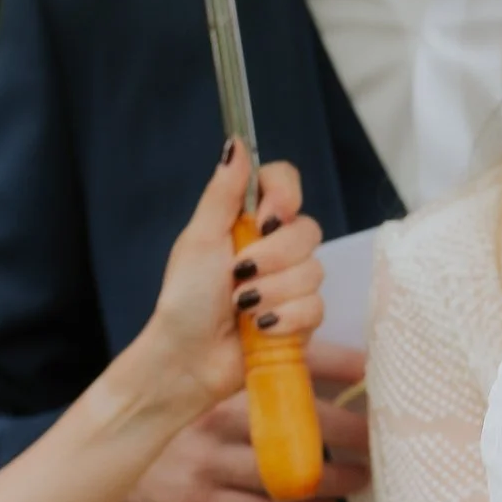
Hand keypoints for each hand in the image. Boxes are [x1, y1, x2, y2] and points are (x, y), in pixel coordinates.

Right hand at [118, 341, 369, 501]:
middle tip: (388, 438)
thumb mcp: (220, 375)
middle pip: (302, 422)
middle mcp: (215, 412)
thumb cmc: (189, 410)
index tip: (386, 378)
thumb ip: (272, 365)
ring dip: (336, 478)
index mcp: (225, 371)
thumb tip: (354, 365)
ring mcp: (206, 460)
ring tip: (364, 477)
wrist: (120, 452)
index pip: (300, 361)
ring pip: (287, 474)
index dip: (349, 369)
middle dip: (354, 432)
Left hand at [127, 150, 325, 445]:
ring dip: (273, 293)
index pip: (286, 183)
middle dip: (273, 256)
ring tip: (241, 309)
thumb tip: (236, 142)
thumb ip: (223, 192)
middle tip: (239, 273)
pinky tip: (260, 330)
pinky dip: (285, 320)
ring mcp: (290, 284)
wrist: (187, 359)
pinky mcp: (300, 320)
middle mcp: (274, 248)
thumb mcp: (200, 239)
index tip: (267, 216)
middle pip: (308, 229)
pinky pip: (316, 308)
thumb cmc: (184, 300)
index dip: (285, 195)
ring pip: (314, 272)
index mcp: (248, 221)